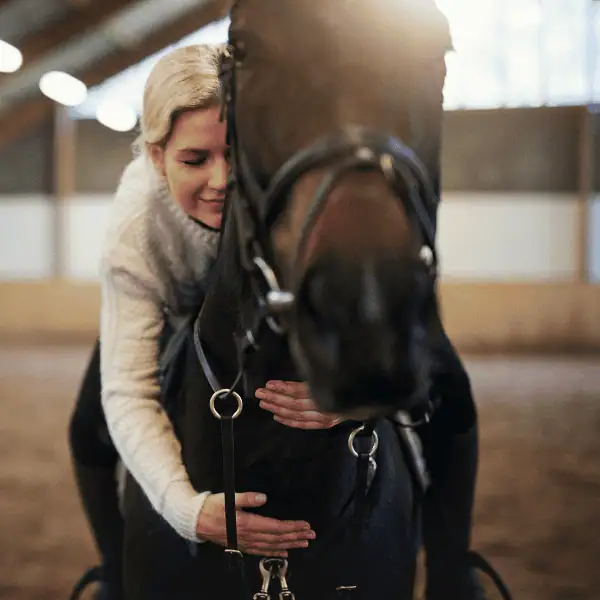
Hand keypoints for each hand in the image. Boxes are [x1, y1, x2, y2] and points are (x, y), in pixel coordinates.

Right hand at [196, 492, 315, 556]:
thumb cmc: (212, 506)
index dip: (291, 527)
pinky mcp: (241, 545)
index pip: (275, 527)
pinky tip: (284, 552)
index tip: (305, 525)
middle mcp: (248, 536)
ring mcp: (245, 543)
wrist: (195, 521)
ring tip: (302, 543)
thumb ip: (247, 498)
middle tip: (311, 535)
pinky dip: (274, 552)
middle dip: (295, 536)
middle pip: (277, 538)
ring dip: (288, 544)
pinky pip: (261, 551)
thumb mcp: (228, 497)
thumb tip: (264, 498)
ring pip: (271, 546)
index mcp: (247, 523)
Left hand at [255, 380, 343, 429]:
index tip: (269, 384)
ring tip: (265, 403)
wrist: (368, 396)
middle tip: (260, 393)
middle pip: (295, 403)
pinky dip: (289, 421)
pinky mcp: (325, 423)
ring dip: (278, 408)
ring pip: (297, 414)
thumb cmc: (350, 379)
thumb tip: (291, 377)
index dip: (283, 387)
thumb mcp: (334, 373)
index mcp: (328, 390)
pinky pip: (304, 424)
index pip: (301, 390)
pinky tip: (277, 416)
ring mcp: (326, 417)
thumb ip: (315, 376)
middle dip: (275, 398)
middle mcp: (327, 406)